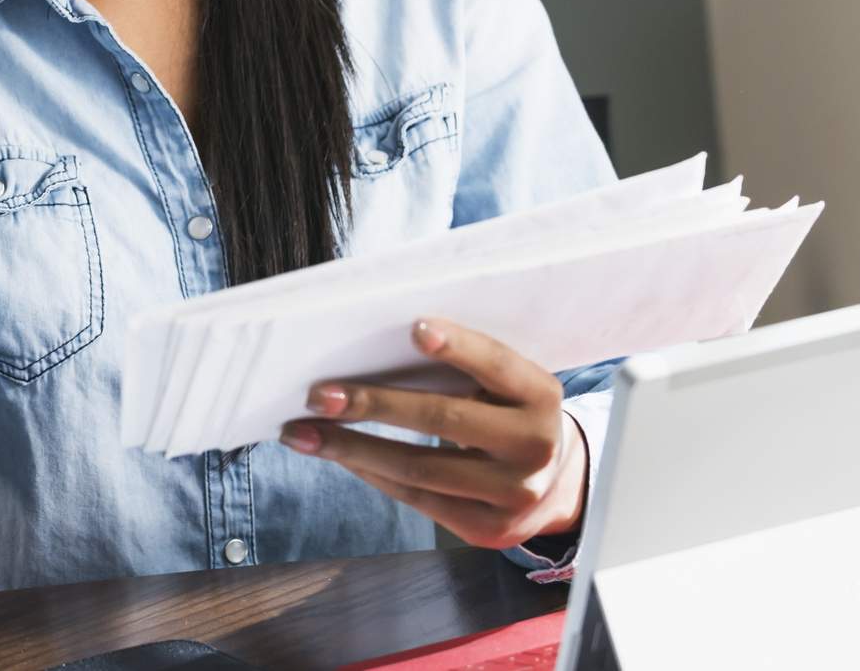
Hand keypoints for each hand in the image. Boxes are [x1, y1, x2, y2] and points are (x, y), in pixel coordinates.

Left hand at [278, 319, 586, 547]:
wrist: (556, 486)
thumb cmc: (508, 414)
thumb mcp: (506, 386)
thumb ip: (464, 368)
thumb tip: (373, 349)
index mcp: (541, 395)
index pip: (497, 364)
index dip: (459, 346)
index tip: (414, 328)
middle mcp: (535, 446)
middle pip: (444, 419)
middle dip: (373, 405)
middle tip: (319, 394)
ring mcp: (514, 495)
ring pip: (420, 469)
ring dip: (351, 449)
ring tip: (303, 433)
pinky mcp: (489, 530)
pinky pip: (418, 499)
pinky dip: (371, 474)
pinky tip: (339, 457)